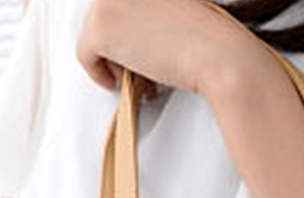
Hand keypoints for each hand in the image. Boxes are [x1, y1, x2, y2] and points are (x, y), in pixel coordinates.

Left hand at [77, 0, 252, 98]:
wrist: (218, 54)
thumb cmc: (209, 40)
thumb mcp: (177, 11)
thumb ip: (150, 13)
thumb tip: (132, 34)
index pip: (121, 5)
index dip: (129, 30)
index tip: (138, 48)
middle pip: (105, 17)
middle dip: (121, 45)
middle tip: (142, 69)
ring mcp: (107, 0)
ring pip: (96, 35)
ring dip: (115, 59)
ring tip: (141, 77)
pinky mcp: (100, 28)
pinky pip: (85, 55)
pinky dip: (99, 74)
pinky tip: (119, 83)